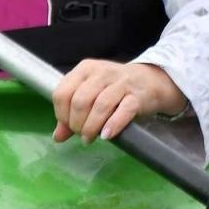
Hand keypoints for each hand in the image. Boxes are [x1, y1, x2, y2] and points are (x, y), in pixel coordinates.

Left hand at [51, 60, 187, 145]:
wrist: (151, 81)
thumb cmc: (115, 89)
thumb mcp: (91, 95)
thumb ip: (72, 114)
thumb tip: (57, 137)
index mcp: (85, 69)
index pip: (62, 93)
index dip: (61, 114)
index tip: (69, 126)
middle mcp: (101, 72)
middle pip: (80, 101)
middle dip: (77, 124)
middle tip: (82, 135)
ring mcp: (121, 83)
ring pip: (100, 106)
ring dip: (91, 127)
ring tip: (90, 138)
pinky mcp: (137, 96)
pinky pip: (123, 111)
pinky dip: (113, 125)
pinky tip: (106, 135)